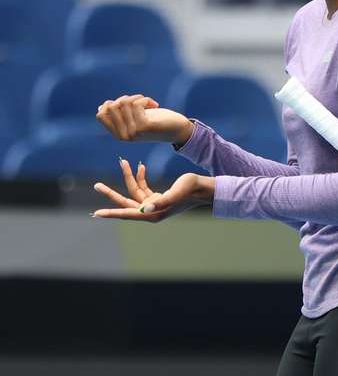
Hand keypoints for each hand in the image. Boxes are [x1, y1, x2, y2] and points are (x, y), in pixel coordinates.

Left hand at [93, 158, 213, 222]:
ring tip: (122, 161)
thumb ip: (160, 201)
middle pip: (126, 202)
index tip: (96, 214)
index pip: (128, 213)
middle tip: (96, 185)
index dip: (112, 213)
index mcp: (153, 213)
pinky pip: (143, 187)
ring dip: (129, 177)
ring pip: (134, 191)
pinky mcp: (157, 198)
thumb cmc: (192, 189)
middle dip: (111, 192)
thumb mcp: (176, 192)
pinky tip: (141, 167)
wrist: (204, 188)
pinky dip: (141, 177)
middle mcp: (151, 211)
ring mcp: (153, 205)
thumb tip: (142, 210)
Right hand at [96, 94, 193, 143]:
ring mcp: (133, 132)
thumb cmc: (156, 121)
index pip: (100, 115)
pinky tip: (155, 105)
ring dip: (138, 97)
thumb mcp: (134, 117)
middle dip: (126, 99)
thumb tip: (100, 108)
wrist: (178, 130)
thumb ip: (119, 115)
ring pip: (124, 102)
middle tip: (140, 102)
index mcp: (119, 135)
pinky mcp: (144, 126)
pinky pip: (137, 103)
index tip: (126, 103)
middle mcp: (124, 136)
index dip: (110, 103)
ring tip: (149, 103)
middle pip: (112, 106)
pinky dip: (146, 99)